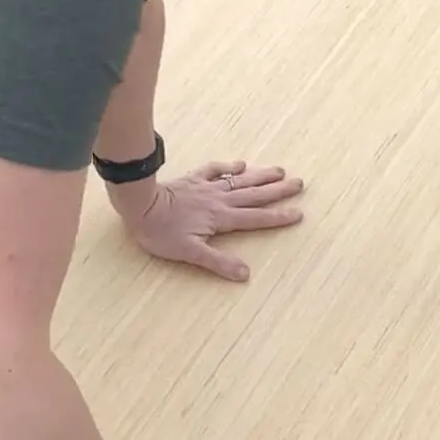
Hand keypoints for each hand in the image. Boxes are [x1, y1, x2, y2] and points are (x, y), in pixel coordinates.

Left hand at [109, 159, 303, 281]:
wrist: (139, 205)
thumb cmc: (162, 233)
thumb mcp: (190, 253)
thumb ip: (218, 262)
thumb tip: (245, 274)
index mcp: (221, 218)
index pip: (256, 218)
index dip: (278, 217)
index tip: (298, 213)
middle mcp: (219, 200)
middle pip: (254, 195)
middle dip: (278, 191)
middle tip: (299, 184)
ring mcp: (207, 187)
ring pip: (240, 181)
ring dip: (261, 176)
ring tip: (280, 171)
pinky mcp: (193, 179)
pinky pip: (215, 170)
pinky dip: (228, 167)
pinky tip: (239, 165)